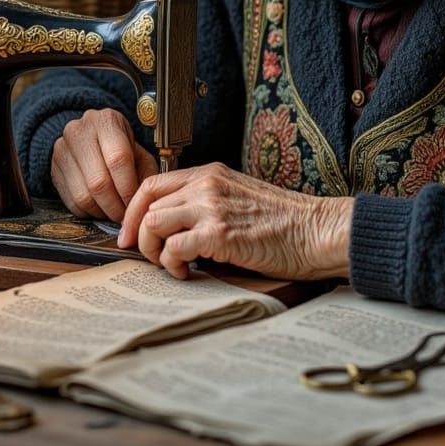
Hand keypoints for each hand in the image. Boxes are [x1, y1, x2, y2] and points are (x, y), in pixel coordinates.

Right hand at [50, 108, 158, 220]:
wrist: (89, 137)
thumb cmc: (119, 146)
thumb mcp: (139, 151)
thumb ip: (145, 173)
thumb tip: (145, 201)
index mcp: (106, 121)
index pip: (118, 159)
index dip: (128, 188)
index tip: (136, 203)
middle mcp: (80, 131)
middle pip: (98, 181)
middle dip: (115, 206)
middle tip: (126, 216)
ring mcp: (62, 149)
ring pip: (83, 195)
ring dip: (102, 212)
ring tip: (114, 213)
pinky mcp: (53, 168)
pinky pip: (71, 202)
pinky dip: (88, 212)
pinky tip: (99, 209)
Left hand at [117, 162, 353, 280]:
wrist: (316, 230)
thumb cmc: (285, 221)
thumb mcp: (240, 197)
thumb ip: (208, 202)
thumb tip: (175, 228)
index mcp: (211, 173)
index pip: (153, 184)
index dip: (133, 210)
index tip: (128, 233)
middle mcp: (207, 184)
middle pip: (147, 204)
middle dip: (138, 235)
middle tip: (145, 256)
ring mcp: (212, 206)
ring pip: (153, 225)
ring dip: (154, 251)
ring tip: (172, 266)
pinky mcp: (219, 233)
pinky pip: (173, 248)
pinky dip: (172, 265)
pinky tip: (187, 272)